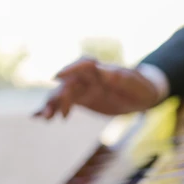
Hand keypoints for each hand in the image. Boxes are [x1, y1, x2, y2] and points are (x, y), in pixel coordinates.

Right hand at [34, 57, 169, 118]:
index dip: (70, 70)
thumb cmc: (140, 86)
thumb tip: (101, 69)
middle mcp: (88, 77)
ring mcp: (83, 88)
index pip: (83, 65)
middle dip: (57, 96)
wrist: (142, 96)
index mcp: (100, 69)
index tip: (57, 77)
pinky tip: (40, 117)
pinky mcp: (82, 99)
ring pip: (63, 94)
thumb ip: (118, 76)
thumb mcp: (133, 82)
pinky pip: (65, 103)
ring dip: (51, 104)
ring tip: (43, 118)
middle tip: (48, 112)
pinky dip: (54, 109)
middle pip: (68, 83)